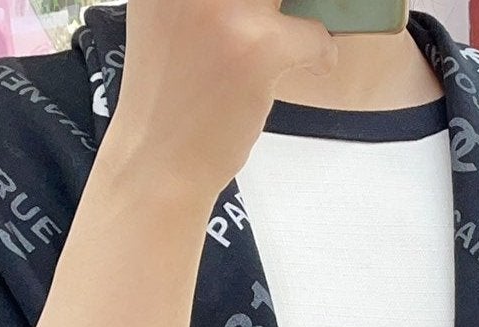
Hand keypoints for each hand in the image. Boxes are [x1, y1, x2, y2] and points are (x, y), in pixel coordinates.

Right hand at [116, 0, 339, 195]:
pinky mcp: (258, 48)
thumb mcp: (171, 14)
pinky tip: (312, 66)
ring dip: (298, 16)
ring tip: (294, 40)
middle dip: (279, 6)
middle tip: (279, 21)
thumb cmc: (167, 96)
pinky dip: (320, 53)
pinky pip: (314, 34)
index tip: (264, 10)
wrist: (157, 161)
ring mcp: (226, 8)